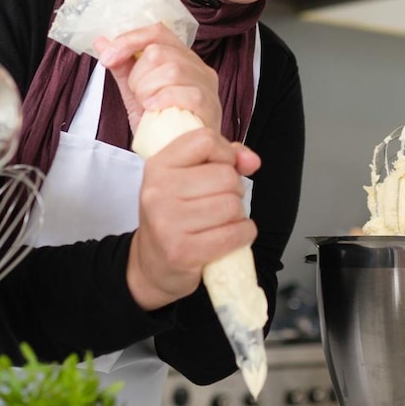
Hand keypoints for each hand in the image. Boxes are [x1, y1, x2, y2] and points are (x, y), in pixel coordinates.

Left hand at [96, 24, 221, 135]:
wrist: (176, 160)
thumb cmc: (161, 126)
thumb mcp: (135, 93)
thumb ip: (121, 67)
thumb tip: (101, 41)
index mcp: (182, 58)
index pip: (158, 32)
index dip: (129, 40)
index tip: (107, 57)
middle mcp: (198, 67)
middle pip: (160, 51)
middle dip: (137, 75)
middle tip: (137, 95)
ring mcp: (207, 86)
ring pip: (172, 69)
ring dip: (148, 89)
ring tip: (147, 106)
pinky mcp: (211, 106)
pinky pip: (186, 93)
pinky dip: (163, 100)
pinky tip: (155, 110)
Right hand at [127, 130, 260, 310]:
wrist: (152, 264)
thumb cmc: (174, 216)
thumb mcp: (187, 179)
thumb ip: (223, 159)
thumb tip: (252, 161)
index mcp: (157, 166)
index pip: (204, 140)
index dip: (225, 152)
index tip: (223, 167)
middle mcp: (158, 192)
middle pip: (226, 176)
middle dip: (234, 190)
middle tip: (220, 202)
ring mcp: (168, 223)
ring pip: (232, 205)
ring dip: (238, 215)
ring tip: (221, 221)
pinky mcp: (183, 252)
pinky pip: (235, 234)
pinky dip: (244, 234)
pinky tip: (232, 236)